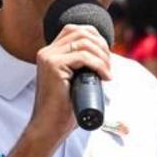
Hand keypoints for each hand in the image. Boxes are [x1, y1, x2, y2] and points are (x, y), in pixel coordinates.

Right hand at [28, 23, 112, 144]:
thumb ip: (84, 68)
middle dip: (102, 47)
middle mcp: (47, 51)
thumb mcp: (77, 82)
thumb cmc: (65, 109)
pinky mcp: (53, 66)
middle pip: (82, 33)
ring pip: (84, 43)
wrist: (50, 126)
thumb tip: (107, 60)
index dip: (96, 37)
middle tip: (109, 68)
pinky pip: (83, 57)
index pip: (76, 30)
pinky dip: (99, 66)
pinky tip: (105, 78)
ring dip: (103, 57)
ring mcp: (48, 57)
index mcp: (51, 53)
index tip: (107, 57)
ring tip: (107, 74)